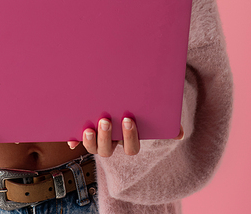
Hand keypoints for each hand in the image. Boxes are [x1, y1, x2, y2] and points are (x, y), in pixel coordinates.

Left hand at [67, 120, 183, 156]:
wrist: (123, 100)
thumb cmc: (140, 109)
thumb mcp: (152, 114)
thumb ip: (165, 121)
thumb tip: (180, 133)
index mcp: (129, 139)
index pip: (131, 146)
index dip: (129, 136)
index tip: (128, 119)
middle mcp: (112, 142)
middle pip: (108, 149)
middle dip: (106, 136)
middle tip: (106, 120)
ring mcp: (98, 139)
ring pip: (93, 147)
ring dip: (90, 140)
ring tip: (89, 127)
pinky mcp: (85, 133)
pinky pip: (78, 140)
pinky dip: (73, 139)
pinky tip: (70, 137)